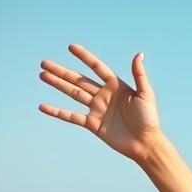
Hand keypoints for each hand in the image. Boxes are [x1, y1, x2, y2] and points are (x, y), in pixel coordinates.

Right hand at [38, 43, 162, 162]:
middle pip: (79, 79)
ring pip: (73, 93)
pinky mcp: (93, 124)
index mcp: (116, 86)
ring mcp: (97, 109)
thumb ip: (139, 75)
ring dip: (58, 84)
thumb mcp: (146, 95)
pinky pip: (72, 116)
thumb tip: (139, 54)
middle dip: (62, 71)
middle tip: (44, 63)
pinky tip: (43, 107)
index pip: (97, 68)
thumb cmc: (149, 120)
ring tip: (42, 75)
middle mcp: (104, 95)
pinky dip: (57, 112)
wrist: (146, 145)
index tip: (71, 47)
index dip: (85, 57)